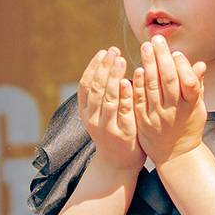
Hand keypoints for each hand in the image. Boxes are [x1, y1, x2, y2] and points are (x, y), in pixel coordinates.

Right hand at [78, 47, 143, 173]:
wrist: (118, 163)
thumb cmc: (113, 132)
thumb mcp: (101, 113)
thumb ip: (103, 93)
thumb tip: (109, 63)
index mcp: (86, 111)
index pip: (85, 84)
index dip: (94, 66)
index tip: (103, 51)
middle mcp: (92, 119)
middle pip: (96, 88)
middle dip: (104, 67)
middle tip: (114, 51)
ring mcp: (106, 127)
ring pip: (107, 98)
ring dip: (113, 77)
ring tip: (121, 60)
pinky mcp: (122, 134)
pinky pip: (123, 112)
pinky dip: (124, 96)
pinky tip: (129, 82)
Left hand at [130, 35, 208, 167]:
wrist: (176, 155)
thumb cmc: (188, 126)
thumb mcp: (198, 108)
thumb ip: (197, 86)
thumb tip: (200, 64)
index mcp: (191, 106)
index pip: (189, 83)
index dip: (183, 67)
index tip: (176, 52)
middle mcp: (175, 111)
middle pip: (169, 80)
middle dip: (162, 58)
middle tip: (157, 40)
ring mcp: (158, 117)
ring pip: (152, 87)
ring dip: (148, 65)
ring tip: (145, 47)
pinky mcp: (143, 121)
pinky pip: (140, 100)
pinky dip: (138, 84)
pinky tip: (137, 69)